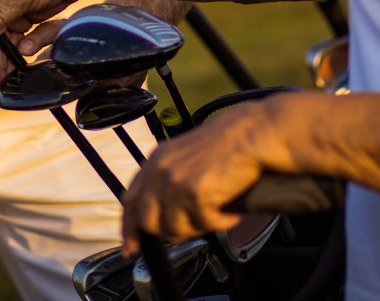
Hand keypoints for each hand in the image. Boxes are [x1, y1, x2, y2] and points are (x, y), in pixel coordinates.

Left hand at [119, 100, 275, 252]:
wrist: (250, 134)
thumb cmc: (225, 144)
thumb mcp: (183, 157)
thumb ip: (166, 182)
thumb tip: (161, 217)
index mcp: (156, 160)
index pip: (131, 201)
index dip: (129, 228)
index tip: (132, 246)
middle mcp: (161, 170)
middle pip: (149, 222)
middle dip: (171, 232)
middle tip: (194, 227)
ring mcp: (177, 182)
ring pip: (175, 229)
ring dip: (199, 228)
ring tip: (217, 214)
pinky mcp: (197, 193)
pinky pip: (205, 225)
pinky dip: (222, 223)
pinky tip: (231, 211)